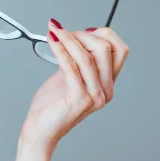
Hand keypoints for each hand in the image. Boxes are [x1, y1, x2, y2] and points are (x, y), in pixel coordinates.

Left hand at [20, 21, 128, 154]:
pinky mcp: (79, 99)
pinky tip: (52, 42)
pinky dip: (60, 50)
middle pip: (105, 49)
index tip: (81, 31)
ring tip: (53, 32)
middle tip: (62, 32)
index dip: (103, 34)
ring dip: (68, 39)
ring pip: (88, 56)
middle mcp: (105, 91)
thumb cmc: (52, 106)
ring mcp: (94, 96)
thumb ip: (79, 59)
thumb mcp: (70, 76)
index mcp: (107, 84)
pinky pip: (71, 66)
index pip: (119, 50)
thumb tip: (79, 35)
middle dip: (82, 35)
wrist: (40, 130)